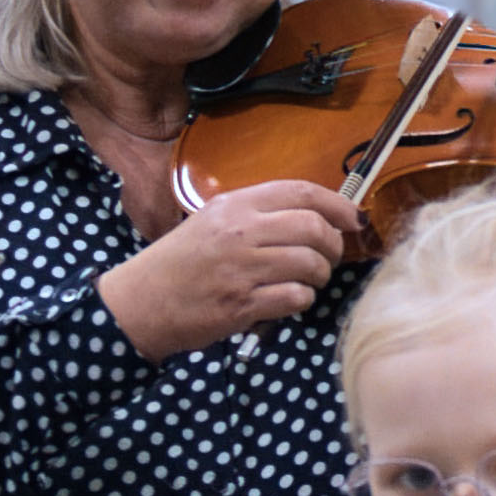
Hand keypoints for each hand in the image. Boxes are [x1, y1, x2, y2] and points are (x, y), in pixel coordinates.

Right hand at [97, 179, 363, 359]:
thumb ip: (256, 215)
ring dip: (318, 276)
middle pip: (314, 228)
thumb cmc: (180, 263)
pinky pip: (295, 297)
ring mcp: (242, 268)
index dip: (338, 205)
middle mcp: (240, 231)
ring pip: (310, 264)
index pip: (301, 192)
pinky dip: (301, 300)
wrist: (141, 301)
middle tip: (328, 258)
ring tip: (306, 281)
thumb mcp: (212, 221)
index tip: (354, 219)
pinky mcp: (242, 303)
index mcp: (235, 205)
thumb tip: (313, 217)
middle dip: (333, 246)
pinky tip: (288, 301)